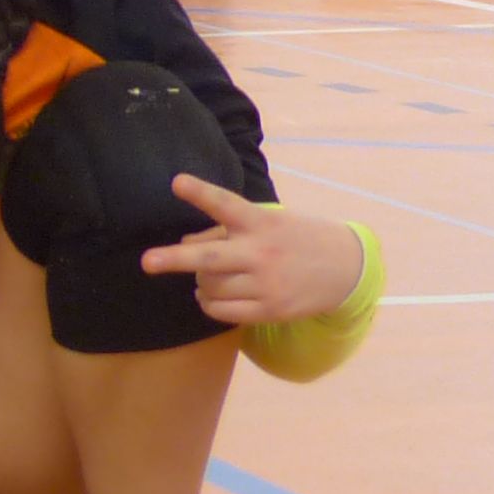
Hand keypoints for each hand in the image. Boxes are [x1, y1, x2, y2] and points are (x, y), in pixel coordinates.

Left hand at [143, 175, 368, 329]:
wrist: (347, 268)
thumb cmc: (294, 238)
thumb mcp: (267, 221)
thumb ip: (224, 229)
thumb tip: (184, 243)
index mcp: (260, 222)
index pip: (226, 204)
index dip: (201, 193)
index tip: (177, 182)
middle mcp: (261, 253)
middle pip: (210, 258)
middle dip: (175, 259)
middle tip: (146, 262)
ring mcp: (266, 284)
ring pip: (210, 286)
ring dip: (199, 280)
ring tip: (207, 275)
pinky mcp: (270, 310)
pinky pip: (222, 311)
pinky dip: (208, 303)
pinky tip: (210, 295)